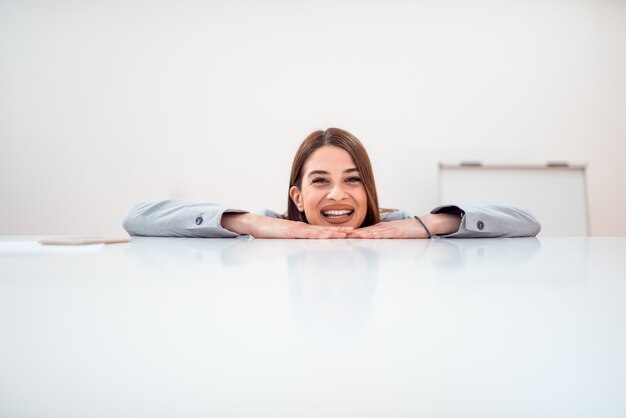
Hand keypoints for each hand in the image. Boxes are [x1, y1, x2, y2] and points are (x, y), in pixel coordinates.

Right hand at [222, 213, 352, 238]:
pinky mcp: (291, 232)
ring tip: (348, 234)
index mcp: (303, 230)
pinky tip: (327, 237)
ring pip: (320, 231)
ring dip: (334, 232)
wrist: (255, 224)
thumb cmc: (270, 232)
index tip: (350, 234)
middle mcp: (303, 228)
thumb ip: (296, 240)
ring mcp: (298, 229)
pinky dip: (318, 236)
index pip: (323, 231)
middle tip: (357, 232)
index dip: (337, 231)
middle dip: (341, 231)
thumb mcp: (287, 238)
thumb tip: (305, 248)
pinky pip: (307, 234)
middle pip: (326, 230)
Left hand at [347, 214, 461, 238]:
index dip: (348, 234)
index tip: (336, 236)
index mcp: (378, 229)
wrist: (421, 226)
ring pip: (369, 232)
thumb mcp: (389, 234)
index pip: (360, 232)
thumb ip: (379, 237)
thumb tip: (368, 242)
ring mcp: (387, 229)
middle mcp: (380, 228)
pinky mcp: (394, 232)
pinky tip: (364, 236)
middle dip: (348, 234)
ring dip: (357, 234)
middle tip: (335, 235)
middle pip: (361, 231)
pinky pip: (381, 234)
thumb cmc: (405, 231)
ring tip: (345, 235)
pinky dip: (371, 235)